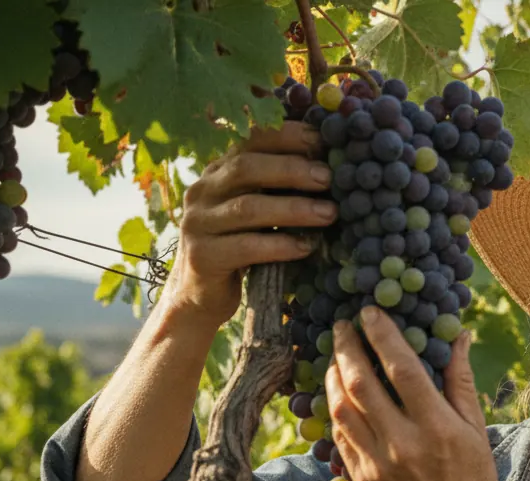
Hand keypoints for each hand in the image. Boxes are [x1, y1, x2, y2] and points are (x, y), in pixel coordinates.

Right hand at [167, 120, 336, 331]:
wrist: (200, 295)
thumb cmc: (240, 246)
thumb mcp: (257, 211)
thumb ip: (278, 189)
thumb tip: (331, 170)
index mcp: (218, 172)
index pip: (249, 141)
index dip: (285, 137)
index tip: (321, 140)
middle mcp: (202, 191)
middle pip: (246, 168)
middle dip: (291, 169)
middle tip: (328, 178)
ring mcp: (198, 223)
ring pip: (248, 208)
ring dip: (293, 209)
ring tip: (329, 213)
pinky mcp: (203, 256)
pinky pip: (246, 247)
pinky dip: (280, 245)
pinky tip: (306, 247)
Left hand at [324, 306, 504, 480]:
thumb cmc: (472, 478)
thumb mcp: (475, 428)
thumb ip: (460, 380)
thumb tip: (458, 335)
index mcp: (437, 428)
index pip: (402, 369)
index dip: (383, 336)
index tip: (370, 312)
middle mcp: (403, 445)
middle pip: (361, 385)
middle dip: (347, 348)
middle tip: (342, 326)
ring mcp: (377, 464)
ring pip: (341, 409)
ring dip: (333, 377)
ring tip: (336, 356)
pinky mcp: (362, 479)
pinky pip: (339, 436)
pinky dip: (335, 409)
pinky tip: (338, 393)